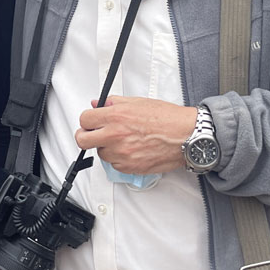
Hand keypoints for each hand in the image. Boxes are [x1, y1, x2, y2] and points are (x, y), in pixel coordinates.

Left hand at [75, 96, 197, 174]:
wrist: (186, 136)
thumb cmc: (168, 119)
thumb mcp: (138, 102)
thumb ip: (114, 103)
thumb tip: (98, 104)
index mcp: (116, 116)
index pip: (84, 120)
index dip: (87, 121)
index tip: (91, 122)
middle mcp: (115, 135)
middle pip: (82, 140)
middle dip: (86, 136)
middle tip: (93, 134)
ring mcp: (121, 153)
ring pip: (100, 153)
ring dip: (107, 148)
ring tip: (123, 141)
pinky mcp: (129, 167)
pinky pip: (114, 165)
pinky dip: (119, 159)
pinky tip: (132, 150)